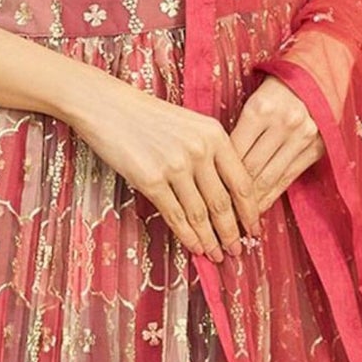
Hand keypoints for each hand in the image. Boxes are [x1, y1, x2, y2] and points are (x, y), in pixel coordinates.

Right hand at [67, 78, 259, 262]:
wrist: (107, 107)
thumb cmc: (148, 116)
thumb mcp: (190, 125)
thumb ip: (211, 152)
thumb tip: (226, 193)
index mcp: (214, 135)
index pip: (241, 181)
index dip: (250, 210)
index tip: (254, 228)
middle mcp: (200, 150)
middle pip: (223, 202)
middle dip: (232, 232)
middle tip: (237, 251)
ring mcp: (175, 166)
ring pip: (200, 213)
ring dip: (210, 239)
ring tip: (217, 254)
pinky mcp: (151, 180)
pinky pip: (175, 216)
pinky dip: (187, 236)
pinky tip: (195, 247)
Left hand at [228, 75, 325, 214]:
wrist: (315, 79)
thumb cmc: (275, 92)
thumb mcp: (253, 103)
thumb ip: (239, 132)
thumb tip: (215, 169)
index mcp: (261, 109)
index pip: (234, 151)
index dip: (218, 176)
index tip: (204, 195)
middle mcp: (283, 123)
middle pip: (251, 168)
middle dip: (232, 195)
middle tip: (216, 216)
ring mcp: (302, 138)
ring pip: (270, 178)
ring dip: (251, 202)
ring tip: (235, 220)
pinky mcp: (315, 149)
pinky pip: (288, 178)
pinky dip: (272, 196)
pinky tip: (258, 209)